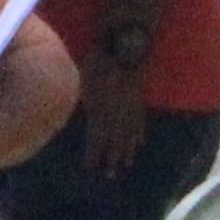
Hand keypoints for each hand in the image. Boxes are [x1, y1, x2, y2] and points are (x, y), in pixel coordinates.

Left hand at [79, 43, 151, 178]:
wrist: (126, 44)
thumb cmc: (99, 57)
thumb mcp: (83, 79)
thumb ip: (83, 100)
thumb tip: (78, 112)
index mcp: (99, 108)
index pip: (96, 136)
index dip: (93, 153)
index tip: (90, 167)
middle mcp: (116, 112)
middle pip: (114, 140)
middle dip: (111, 159)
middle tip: (111, 176)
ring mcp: (131, 107)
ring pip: (129, 134)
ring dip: (127, 151)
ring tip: (126, 165)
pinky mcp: (141, 99)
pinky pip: (141, 121)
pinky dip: (140, 134)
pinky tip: (140, 144)